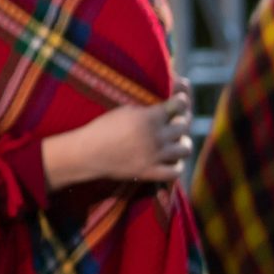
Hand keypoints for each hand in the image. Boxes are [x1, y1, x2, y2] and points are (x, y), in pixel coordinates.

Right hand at [48, 82, 192, 188]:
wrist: (89, 152)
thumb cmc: (104, 127)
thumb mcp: (124, 111)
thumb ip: (147, 110)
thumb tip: (166, 108)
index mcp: (148, 118)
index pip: (178, 105)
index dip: (182, 101)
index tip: (181, 101)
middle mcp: (155, 137)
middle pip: (183, 127)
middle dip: (181, 122)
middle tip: (176, 122)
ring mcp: (154, 156)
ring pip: (184, 149)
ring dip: (183, 143)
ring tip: (178, 142)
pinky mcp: (150, 172)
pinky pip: (175, 171)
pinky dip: (176, 165)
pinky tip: (171, 160)